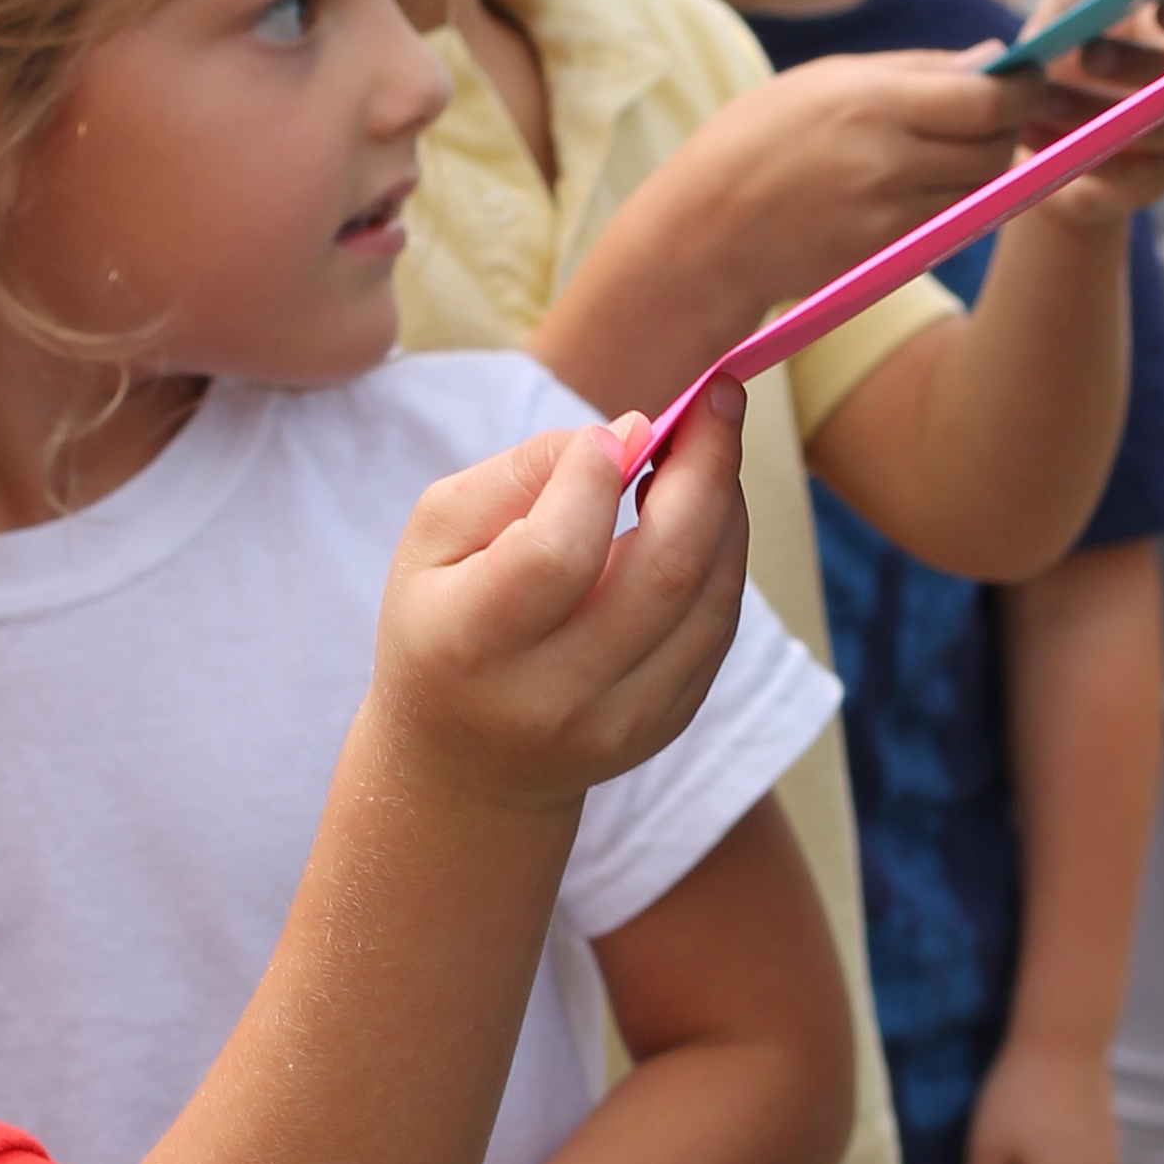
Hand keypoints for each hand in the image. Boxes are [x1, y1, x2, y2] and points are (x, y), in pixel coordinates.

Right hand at [370, 384, 749, 816]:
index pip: (555, 556)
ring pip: (707, 598)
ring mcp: (618, 720)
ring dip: (726, 505)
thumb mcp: (437, 536)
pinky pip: (716, 625)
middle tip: (719, 398)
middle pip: (661, 574)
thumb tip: (628, 432)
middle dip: (705, 468)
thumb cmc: (444, 620)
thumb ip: (520, 474)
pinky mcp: (665, 723)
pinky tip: (706, 510)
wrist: (466, 765)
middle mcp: (551, 695)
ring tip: (711, 444)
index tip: (608, 433)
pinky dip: (725, 554)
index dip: (592, 481)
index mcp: (471, 643)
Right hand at [682, 50, 1036, 296]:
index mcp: (873, 102)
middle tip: (997, 112)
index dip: (1023, 89)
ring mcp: (891, 214)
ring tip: (951, 146)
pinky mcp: (887, 254)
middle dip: (1008, 126)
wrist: (704, 233)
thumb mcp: (826, 79)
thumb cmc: (756, 140)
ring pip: (980, 189)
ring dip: (983, 167)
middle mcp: (889, 161)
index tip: (1027, 78)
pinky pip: (950, 222)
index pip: (988, 99)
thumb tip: (992, 59)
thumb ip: (916, 70)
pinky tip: (924, 183)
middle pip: (995, 147)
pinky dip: (955, 200)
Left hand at [1002, 0, 1163, 227]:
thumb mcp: (1057, 25)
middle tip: (1088, 54)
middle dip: (1141, 63)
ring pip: (1163, 126)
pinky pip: (1129, 173)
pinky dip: (1079, 152)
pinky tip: (1032, 135)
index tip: (1162, 6)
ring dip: (1100, 111)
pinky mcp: (1155, 182)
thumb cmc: (1060, 65)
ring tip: (1043, 100)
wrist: (1040, 143)